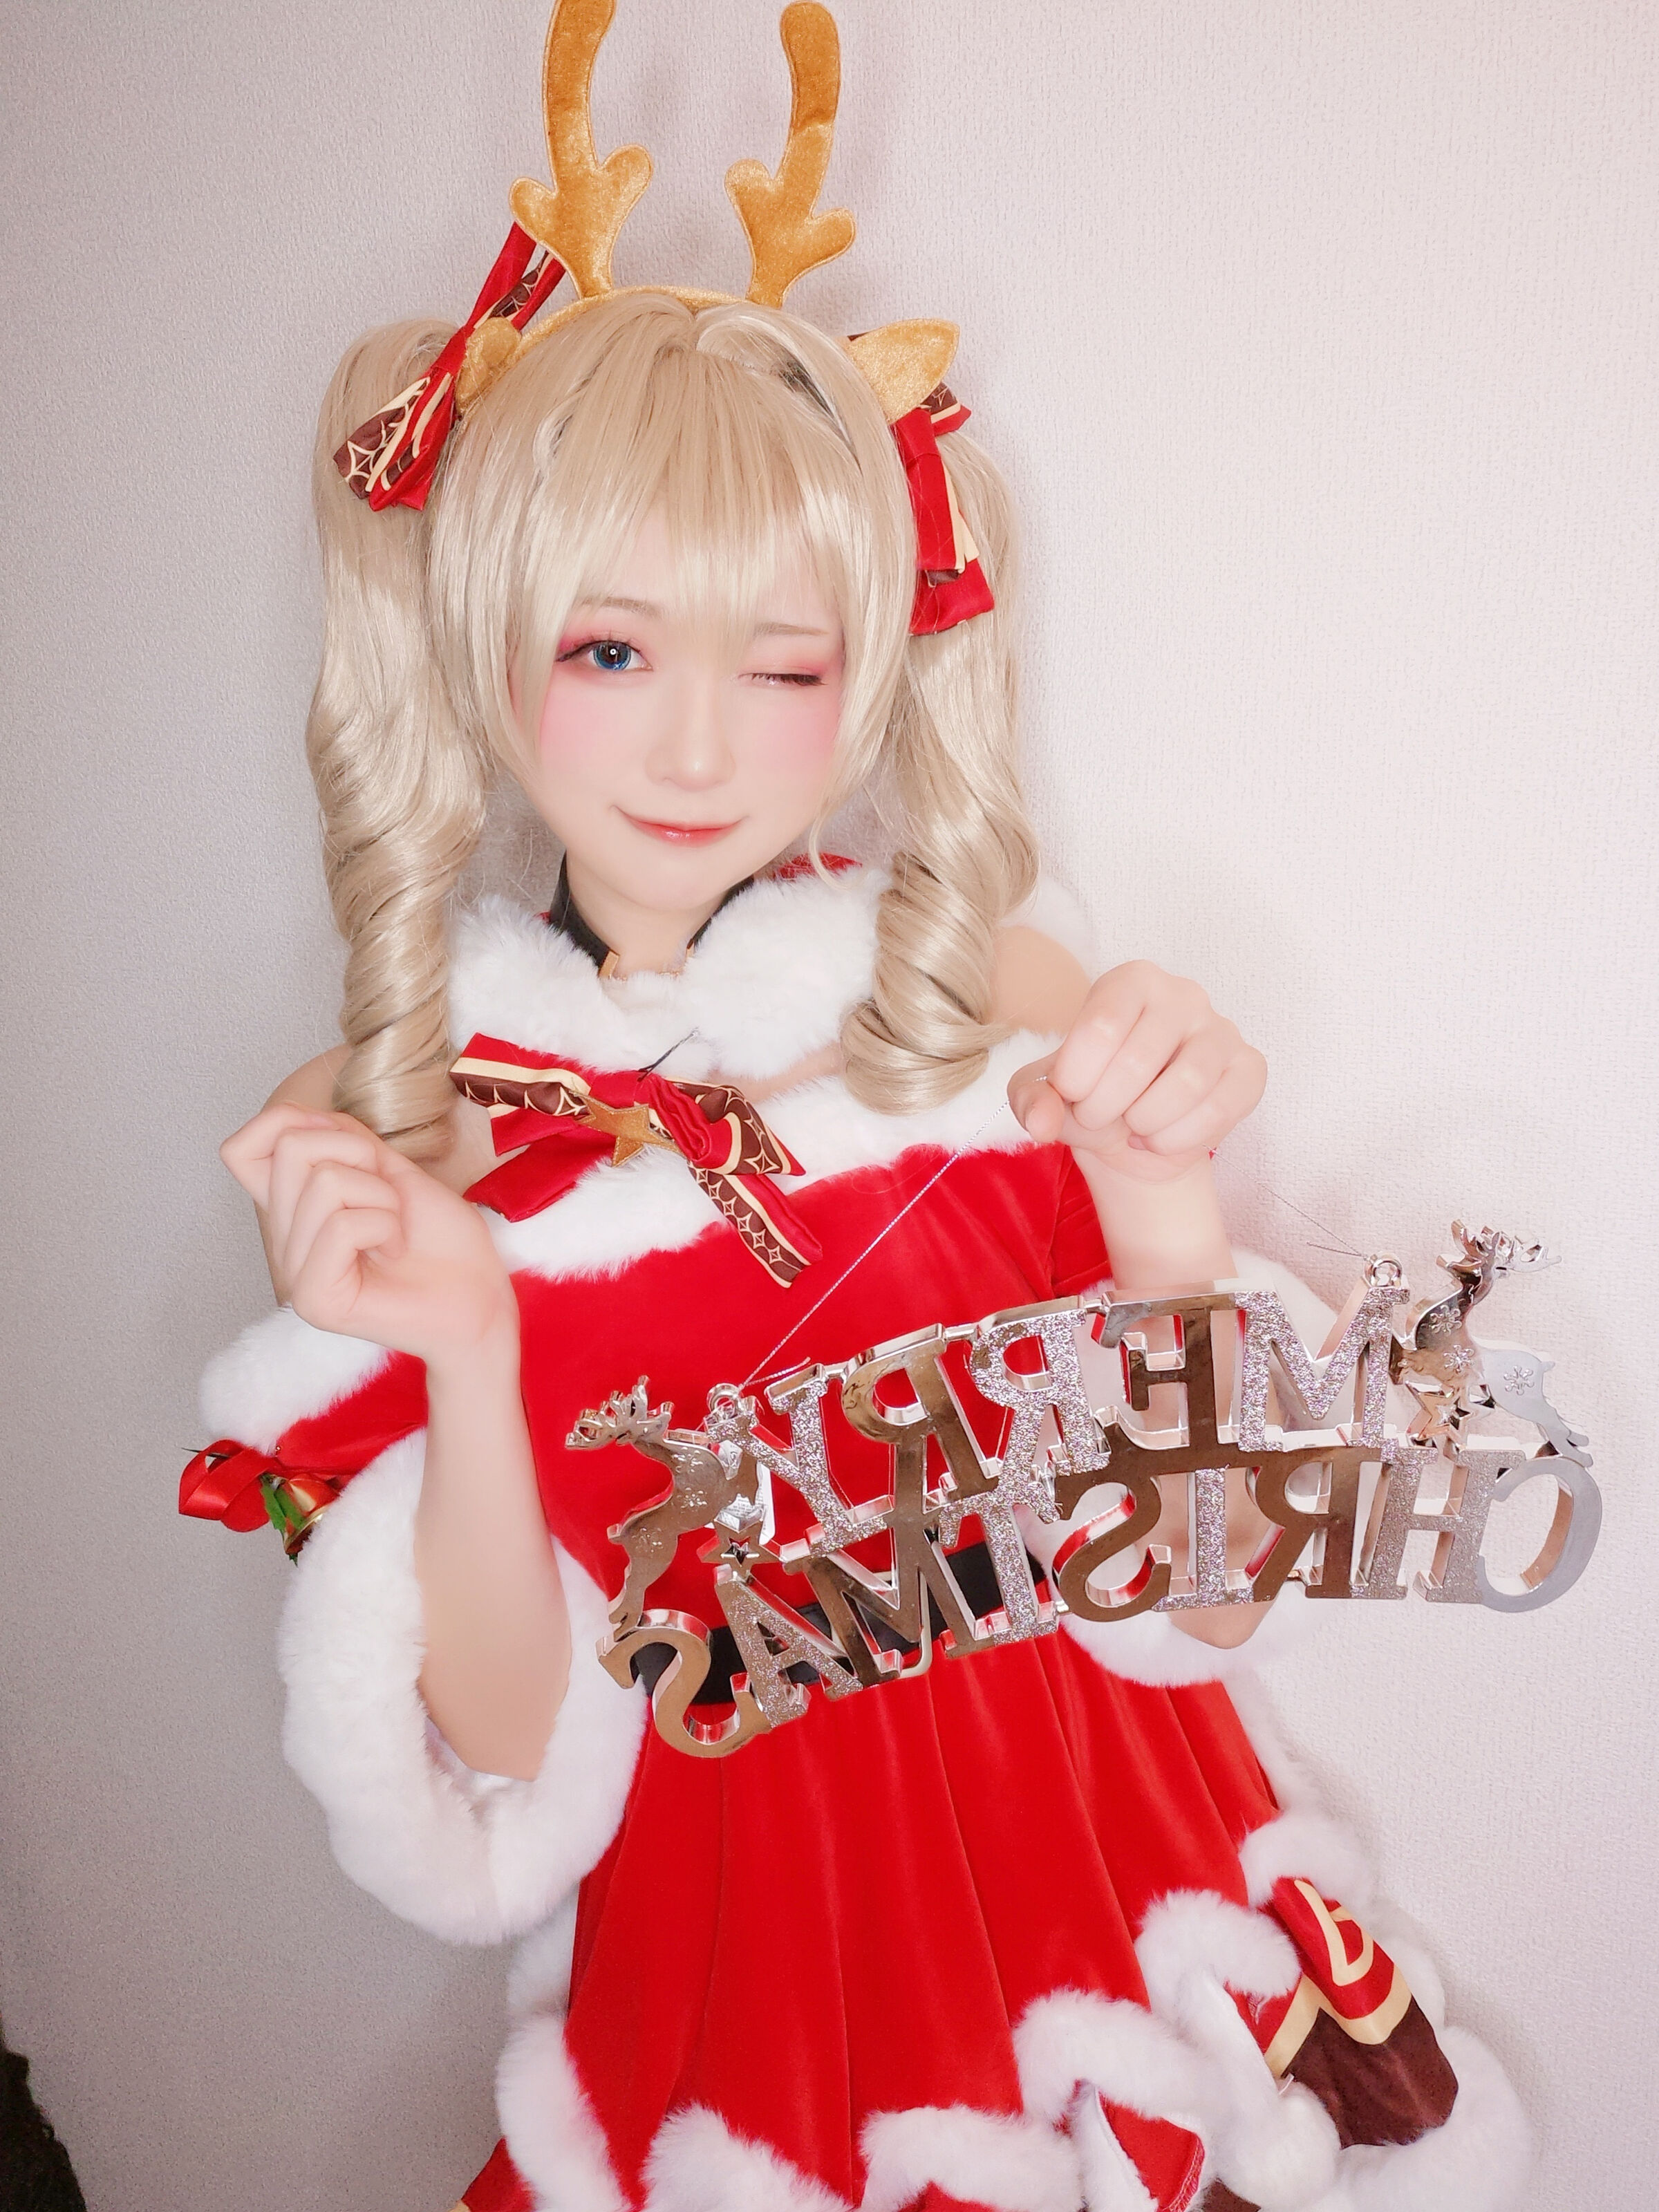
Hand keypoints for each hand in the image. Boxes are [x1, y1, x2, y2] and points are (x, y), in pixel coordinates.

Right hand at [220, 1104, 514, 1366]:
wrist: (480, 1293)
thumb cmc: (442, 1237)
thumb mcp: (389, 1167)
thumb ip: (341, 1140)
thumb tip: (297, 1119)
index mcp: (295, 1209)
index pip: (240, 1150)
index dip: (290, 1124)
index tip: (351, 1150)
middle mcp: (286, 1241)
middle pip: (291, 1148)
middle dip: (360, 1156)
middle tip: (388, 1199)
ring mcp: (294, 1273)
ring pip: (323, 1182)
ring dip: (381, 1197)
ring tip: (395, 1232)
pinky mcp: (314, 1299)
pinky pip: (341, 1226)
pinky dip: (385, 1226)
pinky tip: (395, 1252)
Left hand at [1008, 960, 1265, 1181]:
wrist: (1134, 1137)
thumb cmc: (1092, 1096)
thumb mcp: (1045, 1094)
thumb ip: (1030, 1099)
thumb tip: (1040, 1122)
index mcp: (1130, 981)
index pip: (1101, 1027)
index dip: (1076, 1079)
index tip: (1072, 1094)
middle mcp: (1182, 994)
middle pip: (1138, 1060)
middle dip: (1104, 1108)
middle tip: (1098, 1117)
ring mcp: (1222, 1029)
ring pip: (1187, 1084)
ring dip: (1144, 1123)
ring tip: (1132, 1126)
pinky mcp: (1249, 1068)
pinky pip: (1220, 1108)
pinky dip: (1179, 1138)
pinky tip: (1160, 1138)